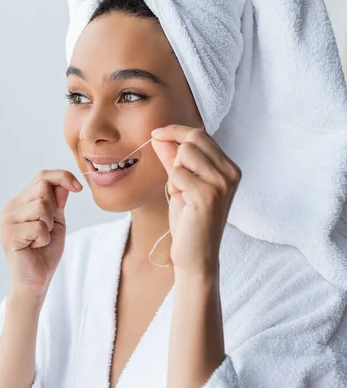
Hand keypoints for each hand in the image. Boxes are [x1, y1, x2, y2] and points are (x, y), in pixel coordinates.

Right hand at [0, 170, 82, 298]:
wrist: (36, 280)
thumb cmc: (45, 251)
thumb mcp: (57, 221)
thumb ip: (58, 201)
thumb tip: (64, 183)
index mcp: (21, 201)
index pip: (42, 176)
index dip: (63, 177)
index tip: (79, 188)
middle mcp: (10, 207)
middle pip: (43, 188)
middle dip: (54, 209)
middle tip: (47, 228)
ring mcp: (7, 221)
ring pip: (41, 206)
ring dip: (48, 225)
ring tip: (40, 239)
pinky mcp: (9, 235)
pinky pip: (38, 227)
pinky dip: (44, 238)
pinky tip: (35, 246)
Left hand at [151, 125, 241, 278]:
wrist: (196, 256)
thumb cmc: (189, 221)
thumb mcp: (180, 184)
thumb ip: (171, 159)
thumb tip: (158, 136)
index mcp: (229, 168)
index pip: (201, 135)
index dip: (176, 131)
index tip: (156, 133)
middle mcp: (230, 172)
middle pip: (194, 138)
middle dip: (175, 153)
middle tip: (175, 178)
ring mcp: (222, 183)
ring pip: (185, 153)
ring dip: (175, 172)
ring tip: (182, 193)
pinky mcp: (207, 195)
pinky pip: (177, 174)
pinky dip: (173, 187)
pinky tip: (182, 203)